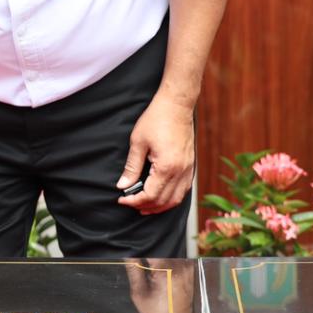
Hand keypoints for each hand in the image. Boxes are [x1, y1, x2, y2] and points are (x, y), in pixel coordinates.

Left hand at [116, 95, 194, 214]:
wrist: (177, 105)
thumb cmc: (157, 119)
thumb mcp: (138, 142)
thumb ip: (131, 167)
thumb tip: (123, 185)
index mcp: (166, 167)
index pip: (150, 195)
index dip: (134, 201)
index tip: (122, 199)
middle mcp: (180, 172)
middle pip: (163, 201)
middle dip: (145, 206)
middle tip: (130, 204)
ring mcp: (188, 169)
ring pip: (176, 199)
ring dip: (160, 206)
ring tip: (144, 206)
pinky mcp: (190, 165)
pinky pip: (183, 190)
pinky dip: (172, 198)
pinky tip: (161, 197)